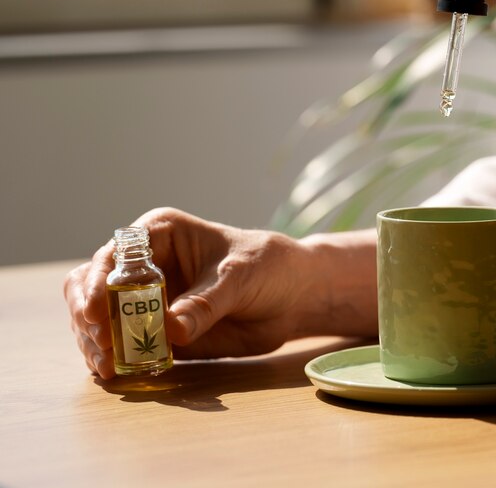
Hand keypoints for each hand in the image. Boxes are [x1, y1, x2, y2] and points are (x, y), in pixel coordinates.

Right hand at [64, 207, 312, 378]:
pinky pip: (121, 345)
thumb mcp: (238, 278)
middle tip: (103, 347)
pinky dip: (113, 359)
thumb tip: (171, 331)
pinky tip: (116, 374)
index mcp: (158, 234)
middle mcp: (142, 265)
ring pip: (98, 319)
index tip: (97, 312)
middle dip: (89, 317)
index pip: (114, 254)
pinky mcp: (154, 331)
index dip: (98, 281)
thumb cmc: (266, 267)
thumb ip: (205, 304)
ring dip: (95, 343)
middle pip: (91, 287)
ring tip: (109, 367)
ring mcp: (144, 300)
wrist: (292, 295)